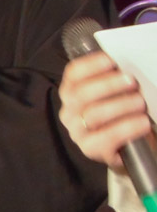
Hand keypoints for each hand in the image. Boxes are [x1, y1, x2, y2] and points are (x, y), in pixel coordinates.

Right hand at [58, 51, 152, 167]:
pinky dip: (127, 128)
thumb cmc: (122, 113)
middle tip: (131, 82)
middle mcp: (69, 112)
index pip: (72, 74)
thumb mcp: (115, 93)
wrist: (130, 144)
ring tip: (140, 102)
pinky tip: (142, 122)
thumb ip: (113, 79)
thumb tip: (123, 66)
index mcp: (71, 92)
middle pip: (80, 94)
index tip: (110, 61)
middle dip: (108, 85)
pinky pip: (106, 138)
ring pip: (93, 115)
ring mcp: (78, 132)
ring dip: (120, 105)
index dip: (90, 66)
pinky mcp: (91, 150)